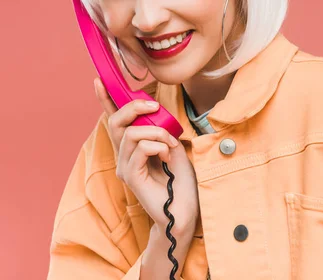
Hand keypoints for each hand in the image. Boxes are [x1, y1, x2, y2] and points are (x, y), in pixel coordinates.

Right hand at [94, 78, 198, 235]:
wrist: (187, 209)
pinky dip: (157, 146)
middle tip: (154, 107)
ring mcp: (125, 168)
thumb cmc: (183, 182)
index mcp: (132, 149)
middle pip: (117, 122)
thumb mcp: (173, 148)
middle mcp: (124, 157)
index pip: (115, 122)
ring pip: (131, 133)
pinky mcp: (131, 176)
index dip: (107, 101)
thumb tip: (154, 114)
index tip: (100, 80)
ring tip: (171, 145)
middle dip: (135, 107)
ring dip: (156, 133)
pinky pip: (140, 148)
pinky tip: (167, 156)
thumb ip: (160, 132)